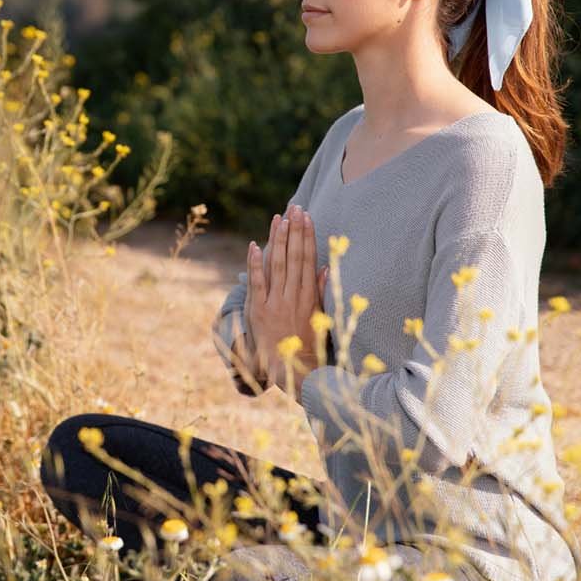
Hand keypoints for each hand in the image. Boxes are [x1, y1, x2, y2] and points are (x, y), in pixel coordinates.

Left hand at [246, 205, 328, 399]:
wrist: (293, 371)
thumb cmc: (309, 345)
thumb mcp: (321, 317)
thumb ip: (320, 292)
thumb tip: (325, 267)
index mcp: (309, 296)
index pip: (308, 259)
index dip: (307, 237)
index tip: (307, 217)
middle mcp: (293, 297)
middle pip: (294, 257)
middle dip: (294, 231)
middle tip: (294, 208)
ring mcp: (275, 303)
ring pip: (277, 265)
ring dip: (278, 240)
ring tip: (279, 218)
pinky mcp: (259, 311)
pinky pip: (258, 283)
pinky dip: (256, 264)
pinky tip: (255, 246)